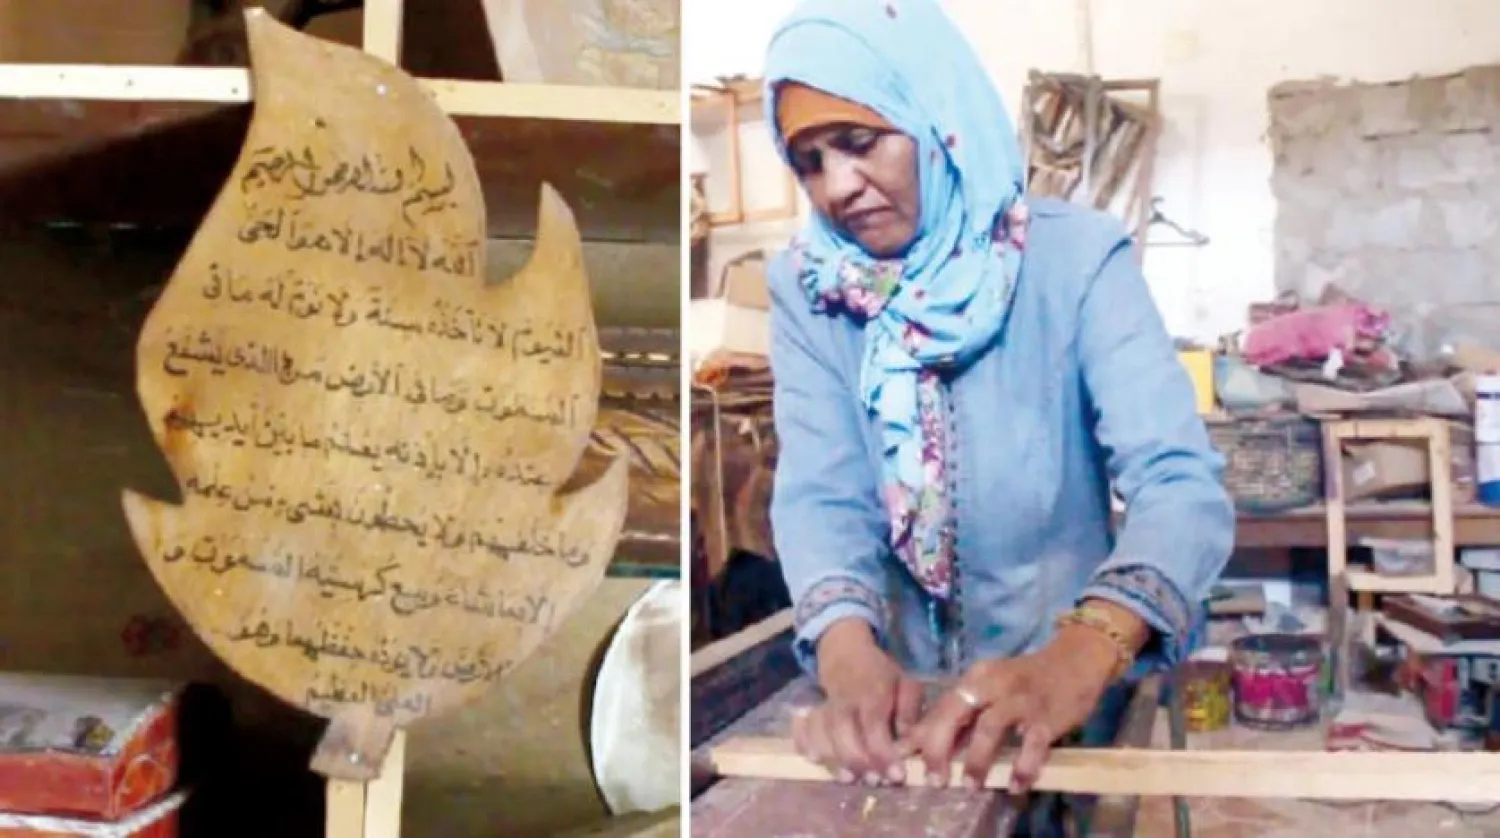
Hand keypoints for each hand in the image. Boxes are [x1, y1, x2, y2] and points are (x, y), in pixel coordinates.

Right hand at [791, 619, 925, 785]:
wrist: (845, 650)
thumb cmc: (880, 673)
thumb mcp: (904, 682)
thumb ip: (909, 710)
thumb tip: (907, 740)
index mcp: (872, 692)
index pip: (874, 727)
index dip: (884, 754)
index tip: (897, 776)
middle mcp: (845, 701)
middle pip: (843, 733)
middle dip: (858, 761)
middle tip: (874, 782)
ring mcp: (824, 705)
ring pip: (822, 734)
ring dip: (833, 759)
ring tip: (848, 779)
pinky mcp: (810, 710)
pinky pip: (801, 727)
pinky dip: (804, 743)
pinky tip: (814, 759)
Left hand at [906, 625, 1118, 791]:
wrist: (1077, 660)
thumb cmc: (1028, 680)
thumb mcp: (992, 687)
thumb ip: (966, 712)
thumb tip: (928, 741)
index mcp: (976, 677)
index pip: (941, 706)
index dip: (921, 734)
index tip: (904, 758)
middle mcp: (994, 684)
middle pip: (956, 712)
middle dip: (940, 747)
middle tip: (935, 778)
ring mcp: (1022, 699)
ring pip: (990, 726)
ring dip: (977, 759)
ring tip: (970, 785)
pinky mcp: (1048, 716)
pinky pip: (1032, 744)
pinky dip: (1022, 766)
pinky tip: (1016, 785)